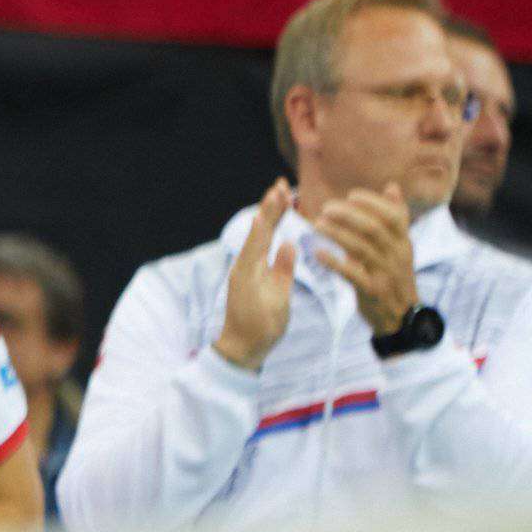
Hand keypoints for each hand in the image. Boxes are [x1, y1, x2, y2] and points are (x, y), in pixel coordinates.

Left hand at [212, 180, 295, 369]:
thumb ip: (283, 271)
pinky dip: (267, 231)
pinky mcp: (250, 275)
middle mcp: (245, 265)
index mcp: (250, 269)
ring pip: (259, 236)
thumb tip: (288, 243)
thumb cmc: (262, 327)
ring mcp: (246, 269)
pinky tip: (272, 225)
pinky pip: (259, 246)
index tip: (279, 192)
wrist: (242, 346)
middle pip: (259, 230)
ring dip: (269, 215)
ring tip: (278, 196)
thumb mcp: (278, 301)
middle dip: (270, 207)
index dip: (271, 212)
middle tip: (281, 185)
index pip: (261, 234)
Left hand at [308, 185, 423, 332]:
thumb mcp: (399, 246)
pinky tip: (318, 253)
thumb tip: (392, 186)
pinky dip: (334, 262)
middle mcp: (397, 255)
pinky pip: (352, 274)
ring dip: (337, 234)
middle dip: (348, 215)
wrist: (401, 316)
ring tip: (317, 224)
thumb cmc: (394, 274)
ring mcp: (386, 274)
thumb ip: (394, 217)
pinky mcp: (373, 291)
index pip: (393, 216)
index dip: (372, 203)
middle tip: (325, 208)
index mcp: (404, 242)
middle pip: (374, 229)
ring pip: (361, 249)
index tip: (350, 195)